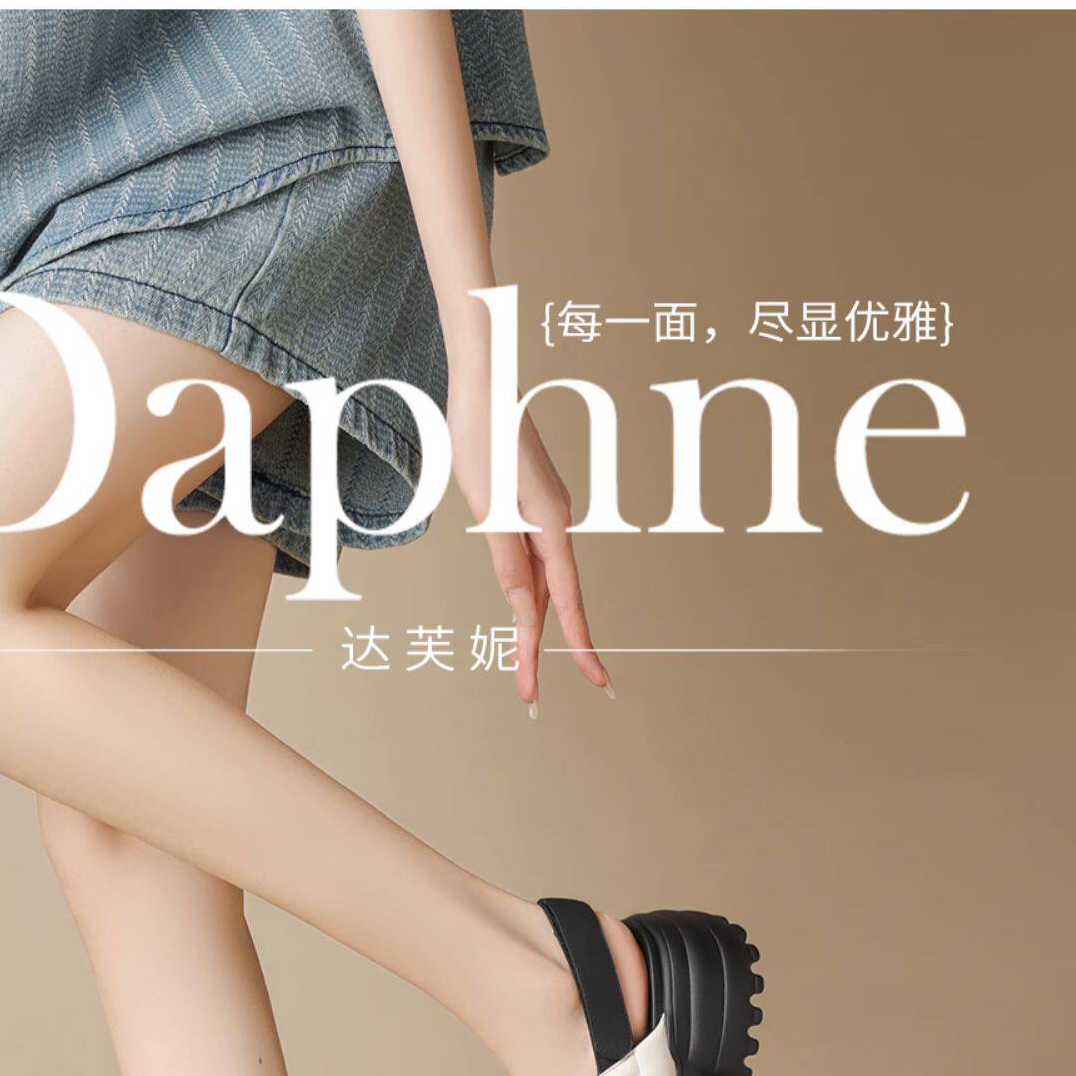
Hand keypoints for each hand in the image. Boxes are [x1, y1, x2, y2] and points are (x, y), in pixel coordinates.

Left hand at [448, 377, 610, 711]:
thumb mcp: (488, 506)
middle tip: (529, 697)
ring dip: (531, 626)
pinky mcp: (531, 504)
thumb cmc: (482, 434)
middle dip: (540, 652)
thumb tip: (525, 611)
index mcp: (550, 524)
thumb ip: (508, 562)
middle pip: (553, 600)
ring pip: (542, 582)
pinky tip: (518, 608)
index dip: (577, 647)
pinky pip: (533, 559)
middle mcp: (555, 522)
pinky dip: (526, 591)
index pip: (566, 601)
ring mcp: (545, 513)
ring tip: (519, 670)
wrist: (484, 379)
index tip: (593, 683)